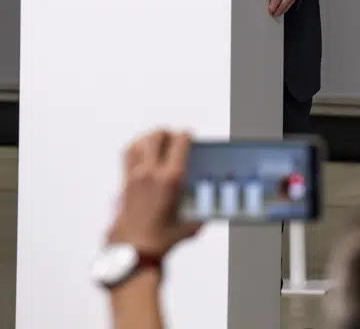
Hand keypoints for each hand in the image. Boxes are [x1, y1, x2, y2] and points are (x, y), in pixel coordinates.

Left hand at [107, 130, 201, 258]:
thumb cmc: (163, 240)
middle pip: (157, 136)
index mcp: (172, 177)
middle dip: (167, 133)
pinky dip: (135, 150)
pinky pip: (127, 157)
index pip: (180, 140)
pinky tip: (142, 156)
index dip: (187, 135)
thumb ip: (201, 212)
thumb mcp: (192, 223)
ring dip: (148, 139)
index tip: (190, 138)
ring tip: (156, 142)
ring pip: (138, 143)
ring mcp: (134, 177)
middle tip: (173, 138)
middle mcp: (151, 173)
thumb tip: (209, 209)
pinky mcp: (123, 184)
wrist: (135, 253)